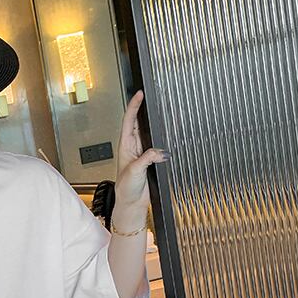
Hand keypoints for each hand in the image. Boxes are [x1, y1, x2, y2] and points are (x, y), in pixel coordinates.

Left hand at [114, 89, 169, 210]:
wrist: (132, 203)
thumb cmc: (126, 189)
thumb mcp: (134, 171)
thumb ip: (147, 159)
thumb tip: (160, 151)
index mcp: (125, 145)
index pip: (129, 120)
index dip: (134, 106)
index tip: (139, 94)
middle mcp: (133, 146)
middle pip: (141, 123)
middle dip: (147, 110)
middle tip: (155, 97)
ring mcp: (143, 152)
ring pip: (152, 133)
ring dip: (158, 123)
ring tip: (167, 111)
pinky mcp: (151, 159)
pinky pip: (160, 144)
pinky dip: (166, 137)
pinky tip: (172, 131)